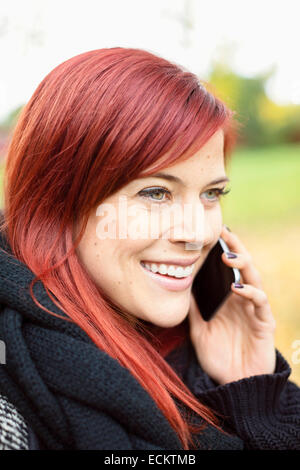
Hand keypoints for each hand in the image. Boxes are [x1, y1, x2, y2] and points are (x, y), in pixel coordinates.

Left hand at [188, 225, 276, 384]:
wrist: (234, 385)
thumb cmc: (217, 356)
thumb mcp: (198, 329)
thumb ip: (192, 309)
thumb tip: (178, 286)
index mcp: (227, 298)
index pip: (226, 268)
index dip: (221, 250)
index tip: (210, 233)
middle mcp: (242, 299)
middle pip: (242, 267)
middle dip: (235, 248)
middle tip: (223, 232)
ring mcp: (254, 309)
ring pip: (253, 279)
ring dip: (242, 265)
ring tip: (227, 255)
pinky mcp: (264, 323)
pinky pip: (259, 303)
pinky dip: (250, 293)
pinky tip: (236, 288)